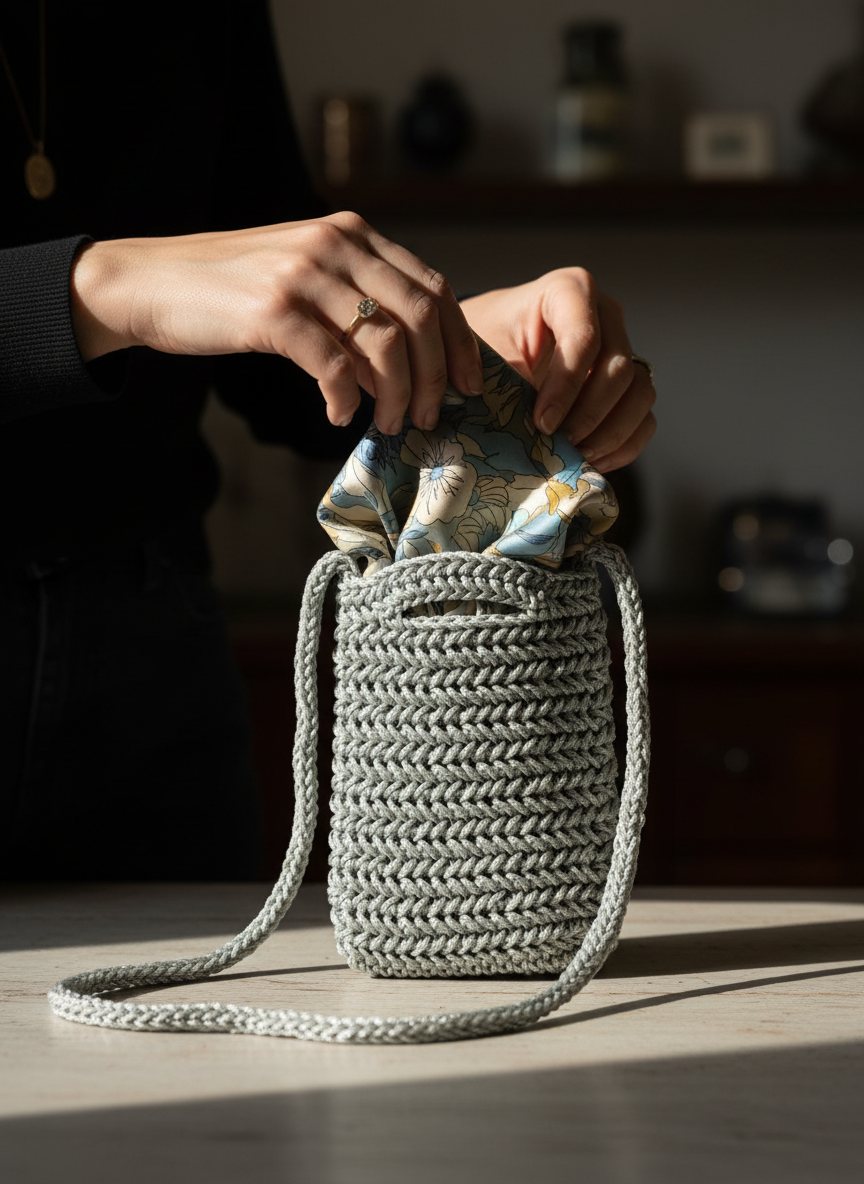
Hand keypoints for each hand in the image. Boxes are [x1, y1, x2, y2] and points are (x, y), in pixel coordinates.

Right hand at [70, 212, 483, 435]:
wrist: (150, 283)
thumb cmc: (230, 289)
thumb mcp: (304, 276)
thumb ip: (355, 303)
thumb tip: (403, 366)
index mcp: (352, 234)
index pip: (432, 287)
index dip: (459, 341)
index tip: (469, 384)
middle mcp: (335, 246)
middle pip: (420, 317)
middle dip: (436, 377)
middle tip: (430, 416)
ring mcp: (304, 276)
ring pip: (385, 346)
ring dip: (396, 396)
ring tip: (388, 424)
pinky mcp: (272, 312)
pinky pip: (333, 367)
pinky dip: (345, 400)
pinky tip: (338, 416)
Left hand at [459, 268, 655, 471]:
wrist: (492, 350)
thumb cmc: (485, 344)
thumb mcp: (485, 351)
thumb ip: (505, 379)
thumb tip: (525, 429)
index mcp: (570, 290)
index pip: (584, 337)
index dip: (566, 386)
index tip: (541, 423)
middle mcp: (606, 316)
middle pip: (618, 369)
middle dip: (587, 415)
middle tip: (557, 445)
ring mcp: (624, 350)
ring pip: (640, 394)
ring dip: (610, 434)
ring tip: (573, 456)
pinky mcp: (629, 386)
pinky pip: (644, 419)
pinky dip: (622, 446)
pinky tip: (589, 460)